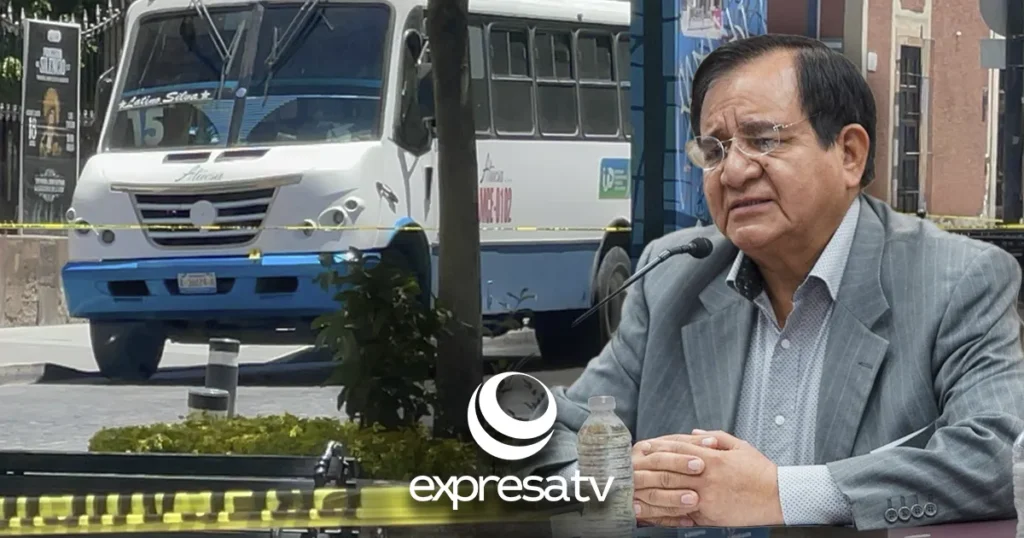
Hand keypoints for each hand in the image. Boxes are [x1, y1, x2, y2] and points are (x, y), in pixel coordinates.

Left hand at [632, 430, 783, 527]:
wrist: (779, 496)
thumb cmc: (760, 472)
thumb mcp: (739, 446)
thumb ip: (714, 438)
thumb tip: (694, 433)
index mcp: (711, 458)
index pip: (676, 449)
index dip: (657, 448)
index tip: (643, 447)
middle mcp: (705, 477)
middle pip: (667, 472)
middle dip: (646, 470)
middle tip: (629, 468)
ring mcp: (706, 498)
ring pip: (670, 495)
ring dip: (648, 494)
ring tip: (631, 494)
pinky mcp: (709, 515)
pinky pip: (682, 515)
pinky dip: (665, 515)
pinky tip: (652, 515)